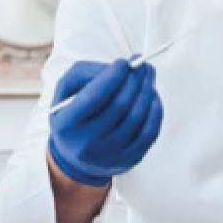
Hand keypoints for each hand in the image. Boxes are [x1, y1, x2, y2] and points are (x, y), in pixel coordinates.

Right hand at [47, 58, 163, 186]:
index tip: (124, 62)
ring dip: (147, 91)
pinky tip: (152, 97)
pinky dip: (155, 111)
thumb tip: (122, 67)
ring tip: (147, 76)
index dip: (112, 76)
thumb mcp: (67, 91)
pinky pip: (149, 132)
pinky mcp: (128, 160)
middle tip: (142, 64)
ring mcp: (109, 156)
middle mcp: (86, 143)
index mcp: (66, 125)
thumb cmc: (73, 113)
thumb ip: (86, 72)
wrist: (75, 156)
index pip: (94, 97)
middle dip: (134, 80)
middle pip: (120, 105)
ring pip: (137, 117)